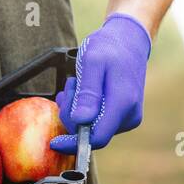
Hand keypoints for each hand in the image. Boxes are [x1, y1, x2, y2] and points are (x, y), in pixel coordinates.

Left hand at [50, 13, 150, 153]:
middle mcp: (128, 115)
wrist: (129, 41)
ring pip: (91, 127)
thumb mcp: (93, 62)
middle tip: (70, 87)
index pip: (97, 138)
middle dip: (72, 114)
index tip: (54, 142)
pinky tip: (80, 92)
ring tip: (77, 84)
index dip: (73, 143)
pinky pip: (96, 121)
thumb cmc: (110, 47)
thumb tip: (81, 121)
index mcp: (123, 103)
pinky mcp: (123, 116)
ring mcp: (127, 117)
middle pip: (90, 133)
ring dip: (76, 109)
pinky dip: (83, 109)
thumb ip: (88, 92)